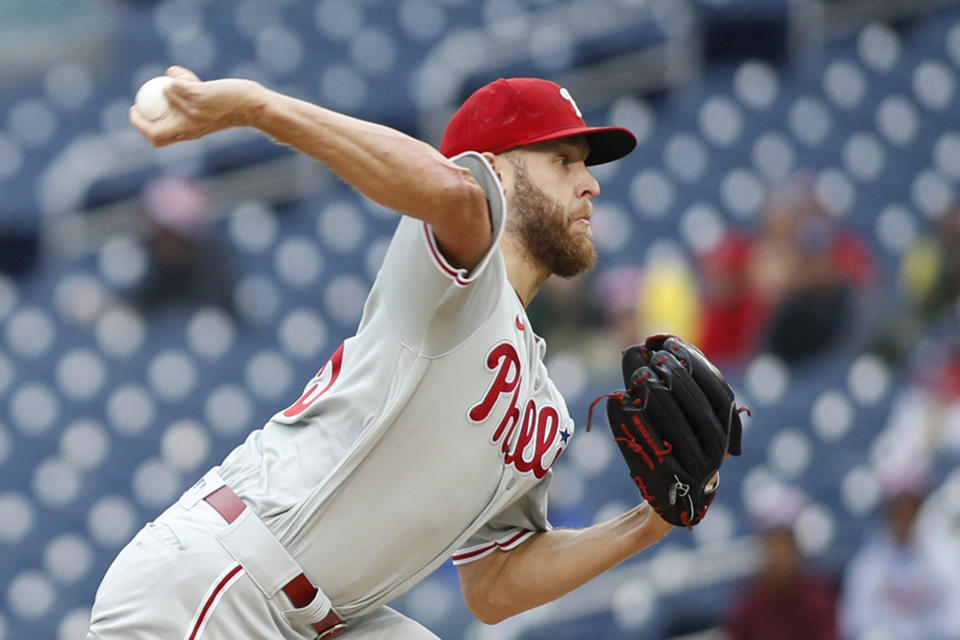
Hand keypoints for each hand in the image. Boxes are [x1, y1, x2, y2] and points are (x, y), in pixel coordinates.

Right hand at [129, 66, 264, 146]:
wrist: (253, 107)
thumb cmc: (232, 108)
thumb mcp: (206, 111)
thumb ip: (187, 101)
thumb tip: (168, 79)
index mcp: (189, 133)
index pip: (158, 139)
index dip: (142, 127)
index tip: (137, 113)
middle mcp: (188, 127)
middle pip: (153, 132)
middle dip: (138, 121)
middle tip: (136, 105)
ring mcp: (192, 113)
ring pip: (165, 94)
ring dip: (172, 83)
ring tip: (190, 81)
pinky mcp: (197, 97)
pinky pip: (174, 84)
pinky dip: (179, 76)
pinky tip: (191, 77)